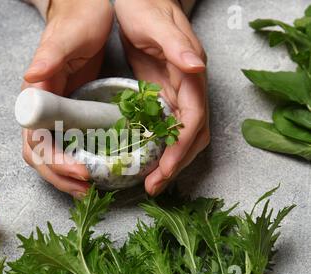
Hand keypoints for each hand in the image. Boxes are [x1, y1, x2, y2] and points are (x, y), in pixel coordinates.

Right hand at [21, 0, 112, 197]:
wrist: (85, 10)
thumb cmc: (77, 20)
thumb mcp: (66, 37)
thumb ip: (49, 56)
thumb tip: (31, 77)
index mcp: (35, 95)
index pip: (35, 140)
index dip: (55, 161)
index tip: (80, 170)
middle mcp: (41, 108)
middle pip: (40, 155)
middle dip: (61, 176)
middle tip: (87, 188)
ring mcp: (55, 112)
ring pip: (52, 155)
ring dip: (68, 176)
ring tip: (89, 188)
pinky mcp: (70, 112)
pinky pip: (67, 144)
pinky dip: (77, 161)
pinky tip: (93, 169)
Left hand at [115, 0, 208, 195]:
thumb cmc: (146, 6)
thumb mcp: (157, 24)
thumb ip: (178, 46)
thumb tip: (199, 68)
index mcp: (190, 74)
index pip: (193, 119)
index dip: (181, 147)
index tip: (165, 168)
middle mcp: (188, 86)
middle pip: (192, 134)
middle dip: (176, 162)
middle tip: (154, 185)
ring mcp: (176, 91)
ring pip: (182, 134)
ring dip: (169, 159)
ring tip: (151, 179)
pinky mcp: (162, 92)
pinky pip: (166, 125)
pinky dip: (159, 145)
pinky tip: (145, 156)